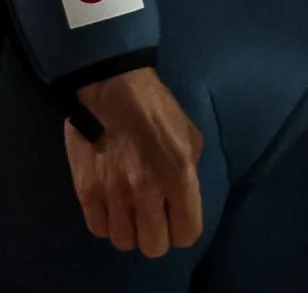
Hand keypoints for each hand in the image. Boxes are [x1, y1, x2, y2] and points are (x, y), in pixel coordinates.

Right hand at [64, 66, 203, 257]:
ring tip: (132, 212)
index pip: (187, 233)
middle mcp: (147, 192)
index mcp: (179, 176)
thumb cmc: (158, 110)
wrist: (113, 91)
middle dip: (158, 236)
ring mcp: (114, 195)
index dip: (185, 230)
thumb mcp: (190, 137)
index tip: (179, 219)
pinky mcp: (86, 193)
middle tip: (155, 219)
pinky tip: (112, 206)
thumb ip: (189, 173)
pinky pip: (98, 229)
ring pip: (124, 242)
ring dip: (130, 230)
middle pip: (154, 247)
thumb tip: (182, 198)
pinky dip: (107, 222)